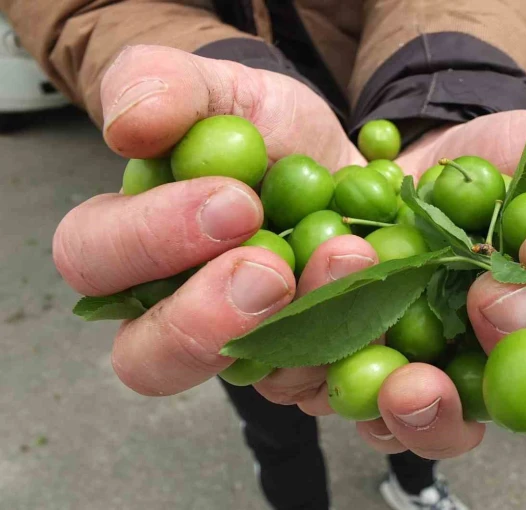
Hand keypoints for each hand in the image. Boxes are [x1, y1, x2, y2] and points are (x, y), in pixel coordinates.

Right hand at [53, 45, 367, 397]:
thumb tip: (130, 125)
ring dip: (300, 329)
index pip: (96, 261)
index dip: (150, 240)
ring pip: (251, 380)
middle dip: (203, 321)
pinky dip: (358, 343)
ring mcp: (250, 352)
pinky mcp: (313, 366)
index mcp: (134, 248)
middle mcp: (180, 315)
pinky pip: (327, 385)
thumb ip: (165, 85)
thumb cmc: (271, 132)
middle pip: (149, 359)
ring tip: (350, 256)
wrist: (348, 165)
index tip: (233, 202)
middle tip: (268, 268)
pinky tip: (387, 293)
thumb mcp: (223, 89)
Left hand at [352, 112, 525, 457]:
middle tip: (489, 297)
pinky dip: (348, 395)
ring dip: (427, 410)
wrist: (404, 163)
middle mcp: (508, 359)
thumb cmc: (490, 159)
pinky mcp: (374, 372)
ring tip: (409, 380)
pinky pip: (362, 411)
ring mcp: (441, 375)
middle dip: (509, 346)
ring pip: (444, 427)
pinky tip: (332, 363)